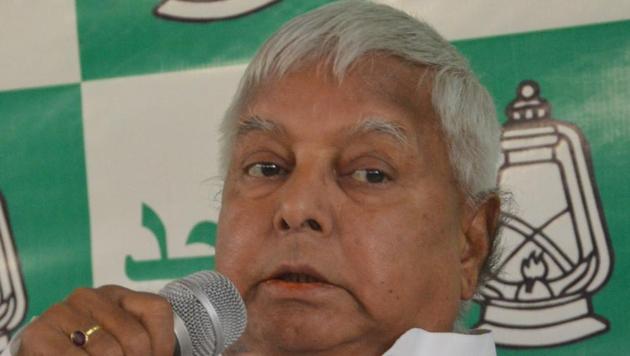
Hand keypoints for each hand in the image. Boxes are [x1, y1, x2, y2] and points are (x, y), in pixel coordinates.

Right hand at [18, 285, 174, 355]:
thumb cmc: (89, 353)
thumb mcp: (122, 343)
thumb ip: (146, 345)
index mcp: (117, 295)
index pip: (157, 310)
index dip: (163, 345)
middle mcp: (90, 296)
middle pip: (135, 337)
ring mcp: (63, 310)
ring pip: (108, 350)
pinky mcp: (40, 332)